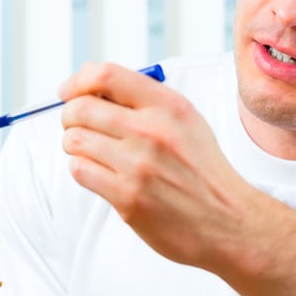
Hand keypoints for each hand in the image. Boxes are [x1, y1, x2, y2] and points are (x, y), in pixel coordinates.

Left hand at [59, 62, 263, 272]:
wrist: (227, 220)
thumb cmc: (202, 170)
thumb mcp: (186, 120)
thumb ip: (143, 98)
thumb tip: (88, 79)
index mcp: (168, 106)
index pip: (107, 75)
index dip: (79, 81)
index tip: (69, 91)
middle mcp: (152, 131)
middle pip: (82, 108)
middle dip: (70, 116)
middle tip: (76, 125)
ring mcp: (138, 165)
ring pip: (75, 140)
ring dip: (75, 145)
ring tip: (92, 152)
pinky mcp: (127, 197)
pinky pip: (80, 171)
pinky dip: (82, 169)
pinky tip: (100, 172)